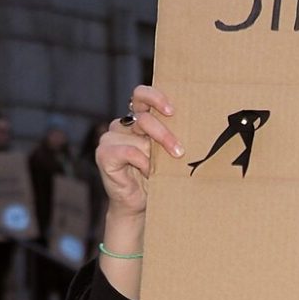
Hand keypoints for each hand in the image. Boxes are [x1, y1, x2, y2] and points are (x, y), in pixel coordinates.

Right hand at [95, 85, 180, 220]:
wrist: (139, 204)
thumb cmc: (156, 178)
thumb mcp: (166, 152)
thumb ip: (171, 136)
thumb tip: (195, 126)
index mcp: (136, 119)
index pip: (141, 95)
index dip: (155, 97)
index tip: (172, 111)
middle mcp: (122, 125)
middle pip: (143, 118)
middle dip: (164, 136)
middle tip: (179, 152)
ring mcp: (110, 138)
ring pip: (138, 139)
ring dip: (154, 157)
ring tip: (158, 171)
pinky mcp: (103, 154)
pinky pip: (129, 152)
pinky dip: (142, 164)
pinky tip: (146, 173)